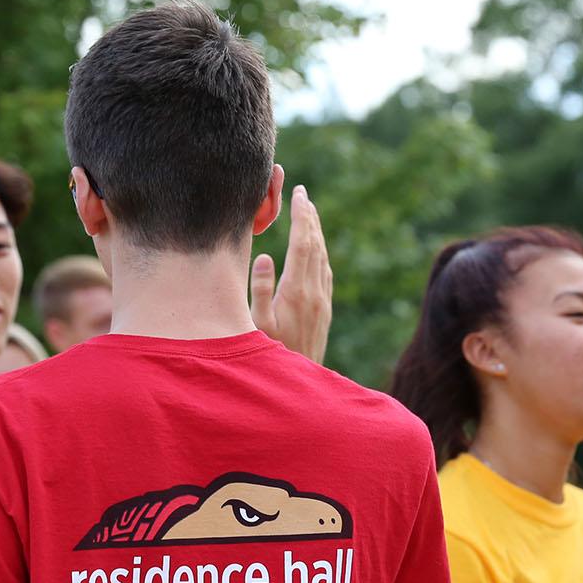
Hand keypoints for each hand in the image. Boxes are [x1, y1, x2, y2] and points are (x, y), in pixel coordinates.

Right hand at [251, 185, 331, 364]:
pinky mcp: (325, 312)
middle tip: (304, 197)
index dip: (302, 217)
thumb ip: (260, 289)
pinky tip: (316, 251)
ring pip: (323, 259)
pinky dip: (320, 255)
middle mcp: (315, 294)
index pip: (302, 244)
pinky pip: (326, 275)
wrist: (298, 387)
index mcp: (296, 291)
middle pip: (316, 247)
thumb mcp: (257, 324)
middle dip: (311, 219)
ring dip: (317, 235)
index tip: (300, 195)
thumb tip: (265, 256)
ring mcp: (323, 303)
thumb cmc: (270, 354)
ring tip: (310, 216)